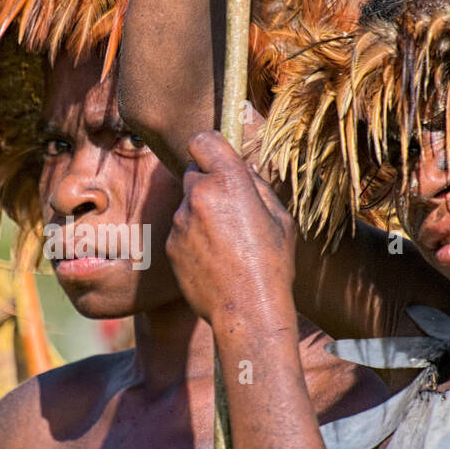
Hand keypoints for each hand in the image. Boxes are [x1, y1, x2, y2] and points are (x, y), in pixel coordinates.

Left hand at [166, 132, 296, 333]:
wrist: (246, 309)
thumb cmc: (272, 264)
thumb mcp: (280, 219)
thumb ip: (258, 187)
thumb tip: (244, 169)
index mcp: (229, 181)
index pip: (203, 139)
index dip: (209, 147)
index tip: (216, 158)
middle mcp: (198, 194)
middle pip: (193, 172)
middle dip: (207, 183)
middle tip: (229, 208)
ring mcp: (180, 220)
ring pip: (187, 204)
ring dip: (200, 213)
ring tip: (225, 243)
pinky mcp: (169, 244)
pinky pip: (180, 230)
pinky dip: (192, 238)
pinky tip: (213, 259)